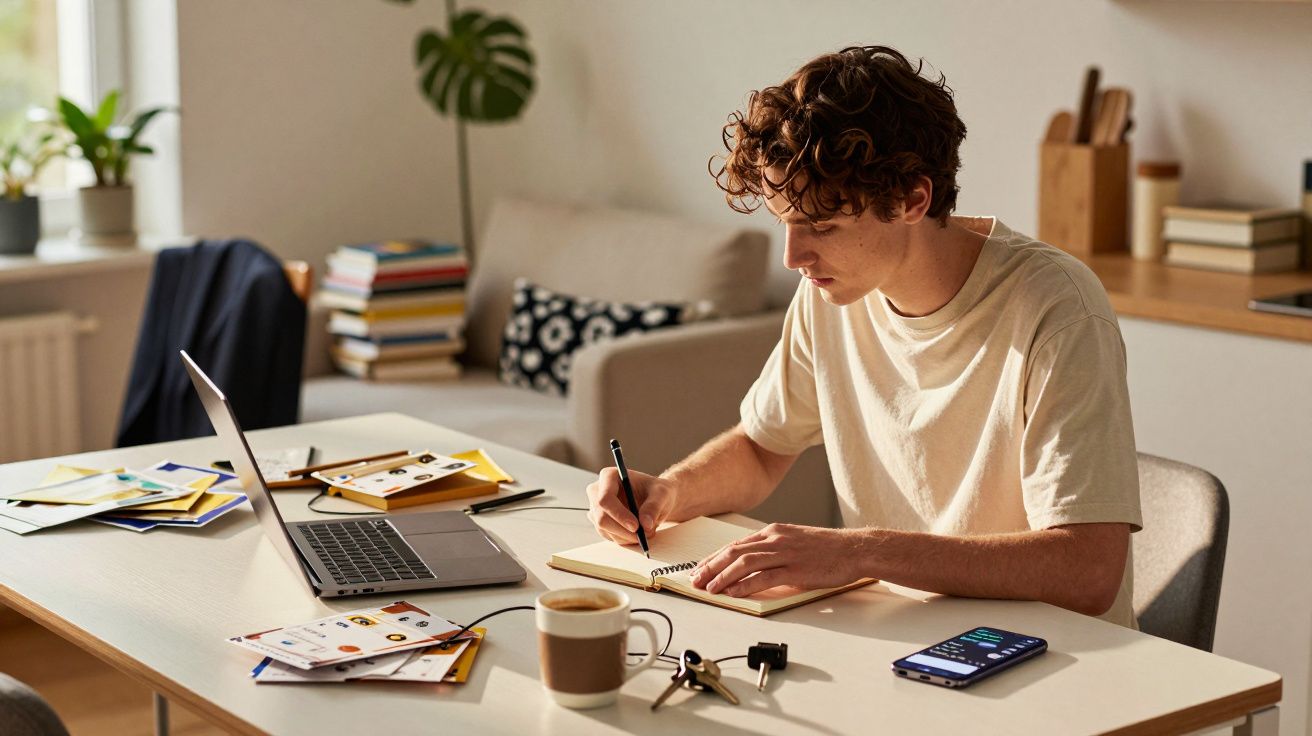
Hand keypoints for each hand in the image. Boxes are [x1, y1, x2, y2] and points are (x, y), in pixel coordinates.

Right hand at [585, 467, 677, 544]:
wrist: (655, 499)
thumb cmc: (656, 491)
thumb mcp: (662, 494)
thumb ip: (654, 506)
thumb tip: (645, 524)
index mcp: (609, 476)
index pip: (605, 499)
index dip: (619, 514)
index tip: (636, 526)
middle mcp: (597, 491)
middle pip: (601, 518)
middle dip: (623, 530)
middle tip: (644, 535)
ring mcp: (596, 508)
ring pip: (605, 530)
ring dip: (627, 536)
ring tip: (647, 531)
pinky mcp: (600, 522)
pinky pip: (609, 536)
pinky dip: (626, 539)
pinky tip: (638, 533)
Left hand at [689, 523, 868, 596]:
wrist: (854, 549)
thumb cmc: (826, 548)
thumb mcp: (794, 541)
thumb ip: (773, 549)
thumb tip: (751, 564)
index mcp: (773, 531)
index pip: (735, 544)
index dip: (714, 558)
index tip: (700, 569)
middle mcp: (775, 539)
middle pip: (733, 551)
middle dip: (710, 566)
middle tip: (695, 580)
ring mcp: (785, 553)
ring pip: (744, 562)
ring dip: (722, 576)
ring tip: (708, 588)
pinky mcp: (795, 570)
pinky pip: (764, 577)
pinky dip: (745, 585)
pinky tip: (733, 593)